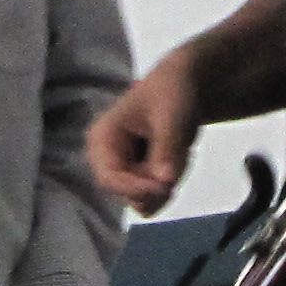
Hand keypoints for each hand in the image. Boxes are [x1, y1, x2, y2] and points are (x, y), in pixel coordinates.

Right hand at [89, 54, 199, 216]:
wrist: (181, 87)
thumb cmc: (170, 93)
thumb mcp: (171, 115)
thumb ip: (166, 147)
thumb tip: (164, 182)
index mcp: (102, 139)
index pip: (109, 180)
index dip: (135, 190)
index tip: (167, 187)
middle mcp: (106, 160)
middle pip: (130, 194)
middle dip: (160, 182)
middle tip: (182, 155)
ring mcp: (122, 171)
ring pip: (147, 198)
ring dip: (170, 179)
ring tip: (181, 147)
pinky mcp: (137, 177)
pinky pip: (156, 195)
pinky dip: (173, 180)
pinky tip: (178, 155)